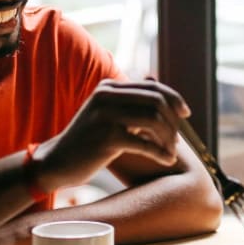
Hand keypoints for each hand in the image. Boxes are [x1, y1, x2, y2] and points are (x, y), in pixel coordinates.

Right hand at [37, 79, 190, 189]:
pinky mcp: (106, 138)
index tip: (186, 113)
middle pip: (156, 100)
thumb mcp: (108, 114)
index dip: (174, 98)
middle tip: (177, 139)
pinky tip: (166, 160)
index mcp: (108, 87)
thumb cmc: (88, 140)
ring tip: (170, 152)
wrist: (57, 162)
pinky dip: (160, 153)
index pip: (152, 86)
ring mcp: (105, 115)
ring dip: (168, 138)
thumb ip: (131, 100)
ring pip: (153, 120)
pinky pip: (145, 143)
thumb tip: (158, 83)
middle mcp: (106, 96)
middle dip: (173, 120)